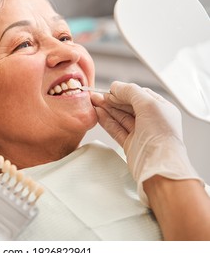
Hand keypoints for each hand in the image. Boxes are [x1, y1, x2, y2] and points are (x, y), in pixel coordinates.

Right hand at [91, 81, 202, 204]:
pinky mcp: (130, 144)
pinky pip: (116, 128)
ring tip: (93, 101)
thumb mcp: (148, 104)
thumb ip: (131, 92)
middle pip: (128, 105)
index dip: (123, 91)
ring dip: (106, 108)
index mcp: (161, 108)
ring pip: (120, 117)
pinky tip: (98, 113)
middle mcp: (151, 120)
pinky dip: (106, 120)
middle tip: (96, 95)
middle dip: (112, 99)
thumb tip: (116, 86)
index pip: (139, 94)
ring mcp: (140, 133)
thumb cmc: (161, 136)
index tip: (109, 89)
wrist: (158, 166)